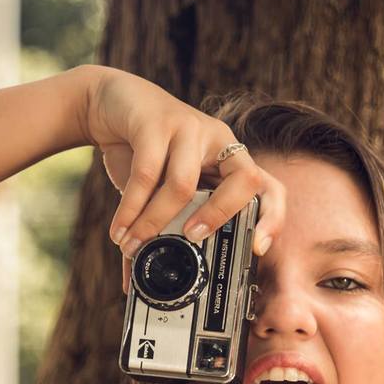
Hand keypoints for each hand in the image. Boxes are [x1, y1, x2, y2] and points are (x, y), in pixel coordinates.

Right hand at [83, 66, 285, 293]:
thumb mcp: (163, 185)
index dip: (272, 218)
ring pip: (183, 186)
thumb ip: (162, 222)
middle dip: (219, 216)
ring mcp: (190, 128)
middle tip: (191, 238)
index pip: (268, 187)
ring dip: (155, 222)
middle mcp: (218, 141)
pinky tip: (119, 230)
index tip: (258, 249)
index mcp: (230, 159)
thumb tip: (137, 280)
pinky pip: (147, 174)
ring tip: (132, 246)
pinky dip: (130, 210)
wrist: (111, 103)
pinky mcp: (156, 122)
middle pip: (243, 182)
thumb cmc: (143, 151)